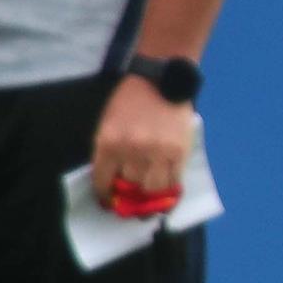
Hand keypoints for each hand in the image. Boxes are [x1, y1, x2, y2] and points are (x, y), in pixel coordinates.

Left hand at [91, 77, 192, 210]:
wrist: (160, 78)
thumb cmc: (130, 100)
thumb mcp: (108, 124)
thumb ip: (108, 152)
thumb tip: (112, 183)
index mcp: (109, 142)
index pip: (103, 181)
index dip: (105, 196)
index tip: (108, 201)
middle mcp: (132, 150)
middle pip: (128, 188)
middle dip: (128, 198)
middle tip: (130, 204)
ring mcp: (157, 151)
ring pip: (152, 190)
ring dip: (149, 199)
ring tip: (148, 205)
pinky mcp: (179, 151)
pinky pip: (174, 182)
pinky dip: (170, 195)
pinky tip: (166, 200)